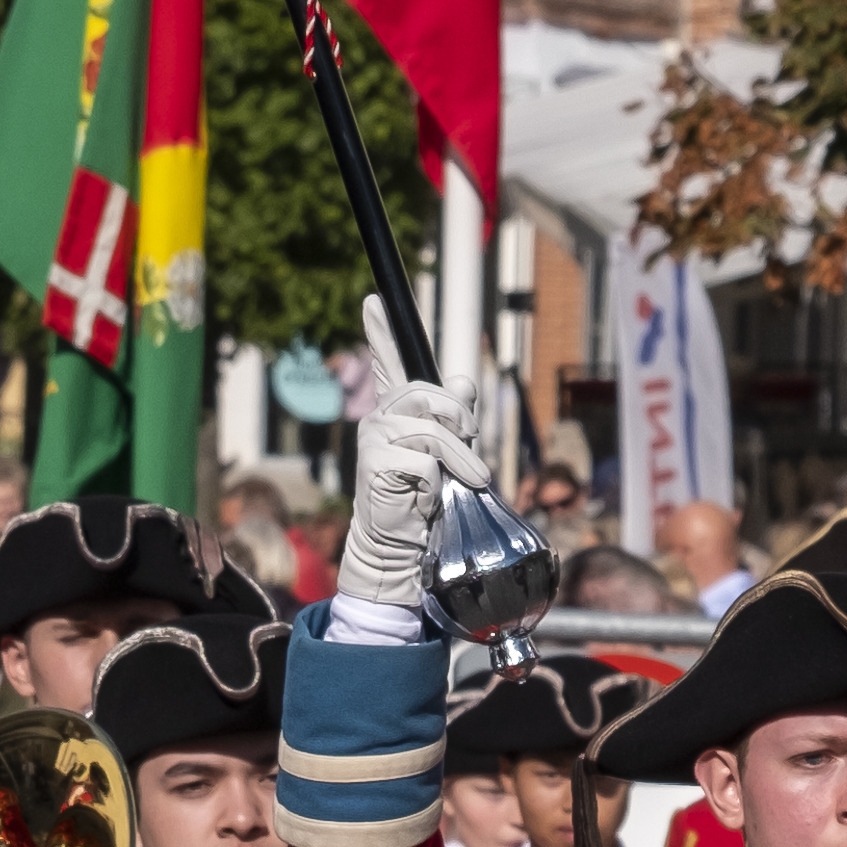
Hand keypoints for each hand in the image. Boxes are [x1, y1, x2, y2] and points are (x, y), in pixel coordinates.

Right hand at [329, 294, 493, 634]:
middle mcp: (379, 419)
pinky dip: (439, 479)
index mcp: (395, 412)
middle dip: (461, 421)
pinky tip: (431, 496)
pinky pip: (426, 457)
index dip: (380, 332)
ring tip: (472, 480)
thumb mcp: (449, 455)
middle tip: (473, 454)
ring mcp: (375, 439)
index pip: (387, 363)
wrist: (400, 546)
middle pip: (428, 394)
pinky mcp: (378, 464)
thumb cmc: (425, 501)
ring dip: (461, 455)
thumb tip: (463, 381)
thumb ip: (455, 419)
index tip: (372, 300)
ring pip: (432, 426)